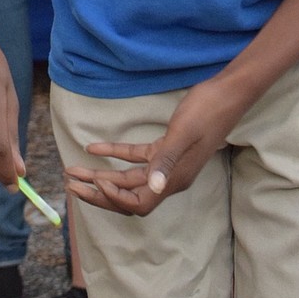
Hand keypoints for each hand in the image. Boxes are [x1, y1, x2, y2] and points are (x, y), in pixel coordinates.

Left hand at [65, 75, 241, 216]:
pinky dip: (115, 153)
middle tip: (70, 185)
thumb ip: (166, 160)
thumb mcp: (184, 133)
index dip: (115, 199)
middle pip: (128, 195)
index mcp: (174, 180)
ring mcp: (168, 163)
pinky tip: (94, 147)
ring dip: (101, 174)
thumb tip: (153, 188)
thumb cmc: (208, 111)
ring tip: (73, 169)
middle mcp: (170, 177)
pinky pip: (136, 157)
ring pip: (128, 177)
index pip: (138, 204)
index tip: (97, 184)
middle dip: (98, 192)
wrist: (228, 93)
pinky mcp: (166, 147)